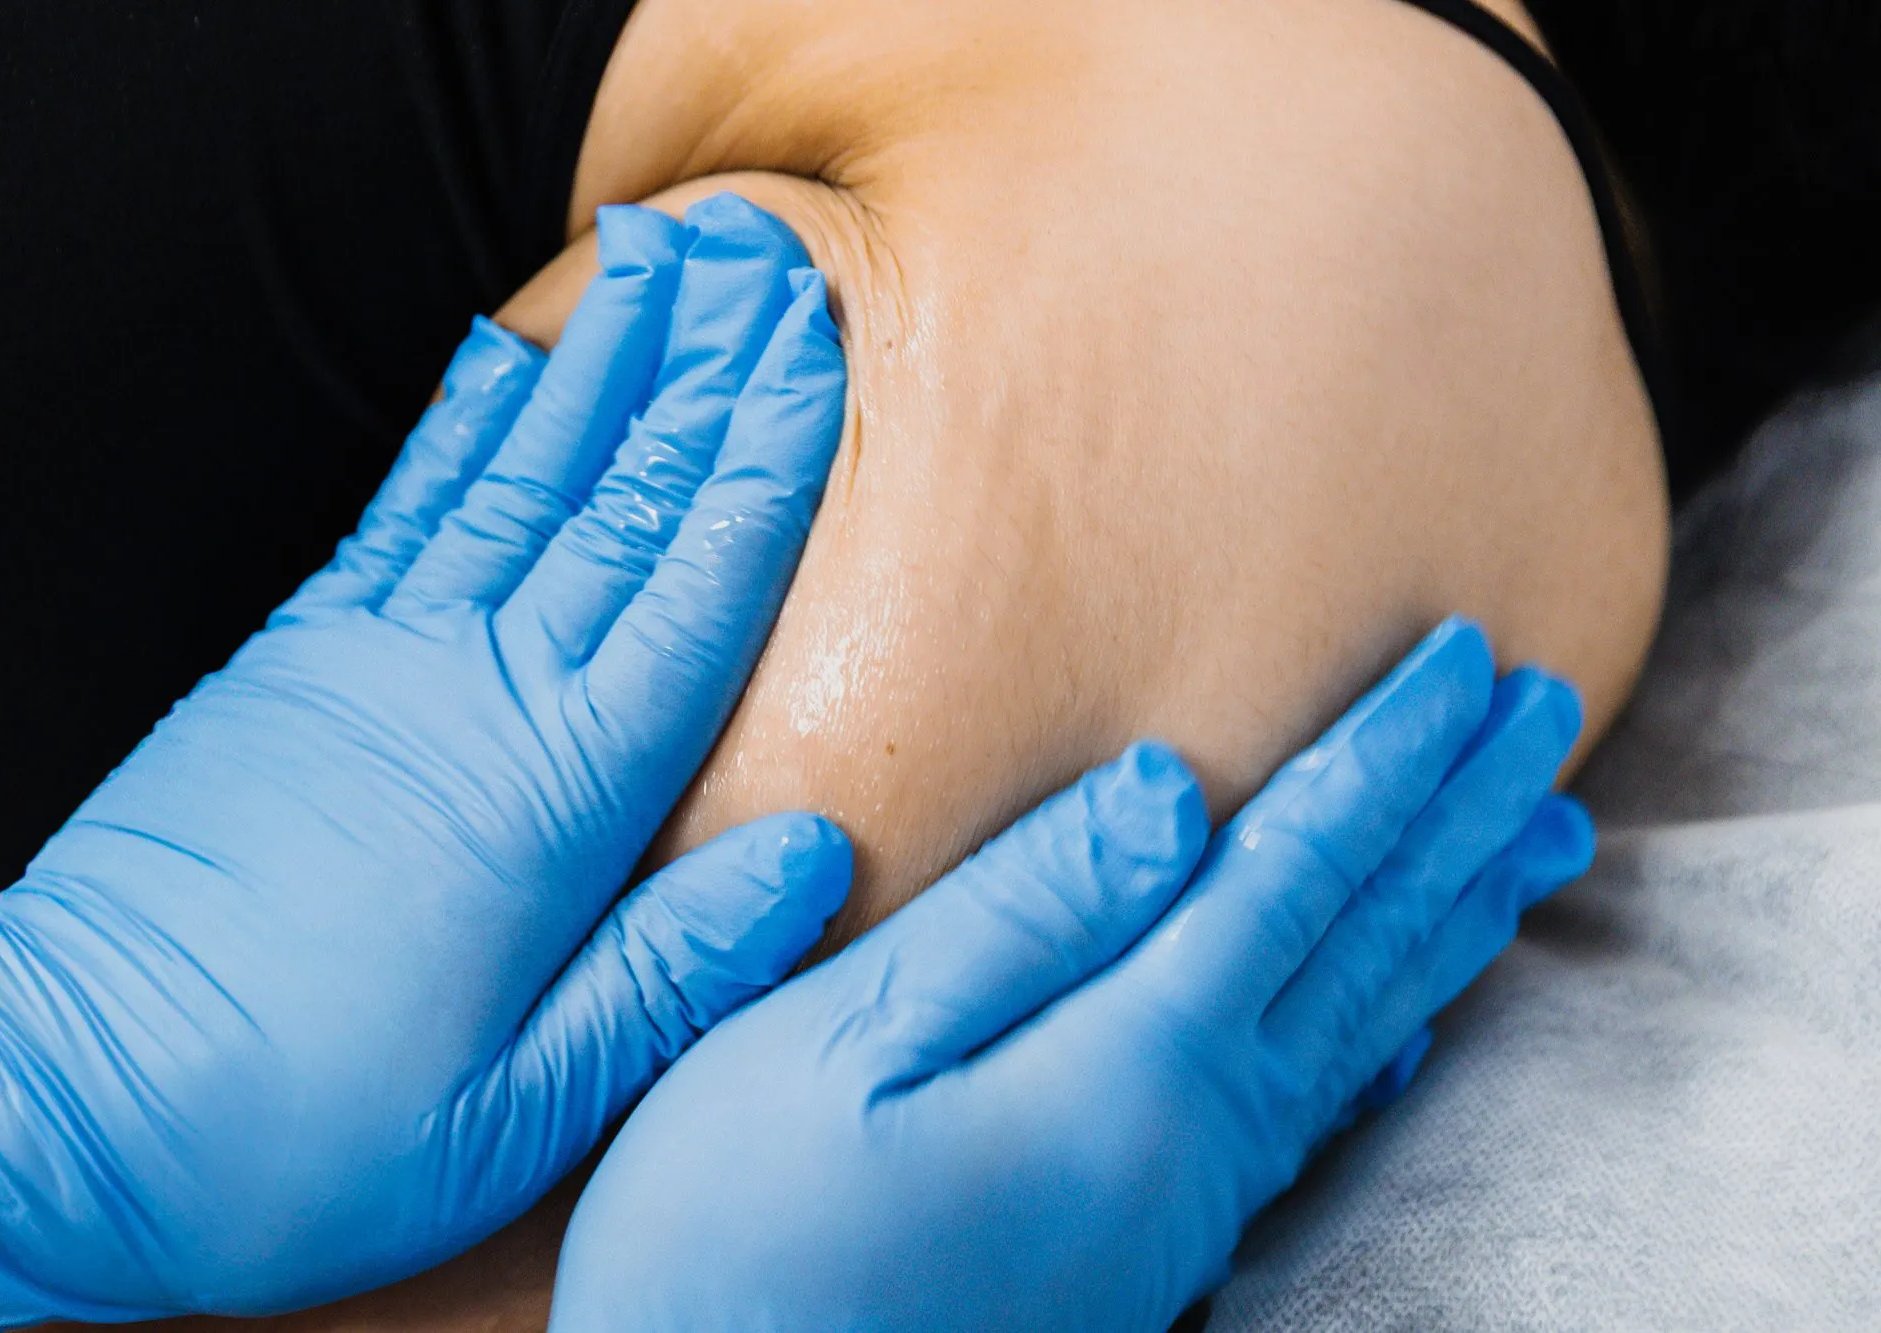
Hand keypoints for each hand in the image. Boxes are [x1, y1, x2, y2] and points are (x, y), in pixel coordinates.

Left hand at [0, 195, 851, 1328]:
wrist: (55, 1107)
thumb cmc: (296, 1133)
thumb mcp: (520, 1108)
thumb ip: (674, 970)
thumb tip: (812, 854)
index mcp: (552, 795)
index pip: (693, 593)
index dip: (765, 468)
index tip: (811, 360)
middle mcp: (472, 692)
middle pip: (617, 502)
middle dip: (699, 376)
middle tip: (756, 266)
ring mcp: (372, 661)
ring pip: (514, 479)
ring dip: (591, 366)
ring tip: (647, 268)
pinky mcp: (290, 664)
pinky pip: (399, 511)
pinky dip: (457, 427)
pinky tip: (497, 367)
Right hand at [549, 618, 1594, 1332]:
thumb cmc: (743, 1233)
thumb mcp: (837, 1048)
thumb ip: (1015, 917)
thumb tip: (1172, 791)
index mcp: (1128, 1062)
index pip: (1299, 871)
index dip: (1389, 756)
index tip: (1468, 657)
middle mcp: (1196, 1130)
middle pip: (1371, 943)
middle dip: (1463, 815)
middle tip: (1548, 709)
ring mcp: (1187, 1193)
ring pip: (1368, 1020)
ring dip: (1455, 912)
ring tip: (1538, 836)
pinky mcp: (1156, 1231)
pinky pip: (1323, 1100)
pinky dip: (1391, 1026)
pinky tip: (1414, 1016)